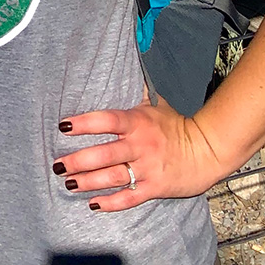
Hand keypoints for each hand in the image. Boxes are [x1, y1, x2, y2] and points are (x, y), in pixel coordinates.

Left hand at [53, 95, 229, 212]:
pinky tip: (94, 204)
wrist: (207, 150)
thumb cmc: (176, 126)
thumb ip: (137, 91)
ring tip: (69, 183)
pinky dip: (111, 203)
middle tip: (58, 165)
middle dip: (78, 161)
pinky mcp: (155, 187)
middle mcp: (141, 145)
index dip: (85, 123)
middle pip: (104, 154)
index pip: (107, 120)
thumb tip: (128, 60)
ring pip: (113, 177)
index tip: (63, 126)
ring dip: (89, 182)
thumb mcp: (157, 104)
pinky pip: (129, 198)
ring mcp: (147, 168)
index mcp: (139, 122)